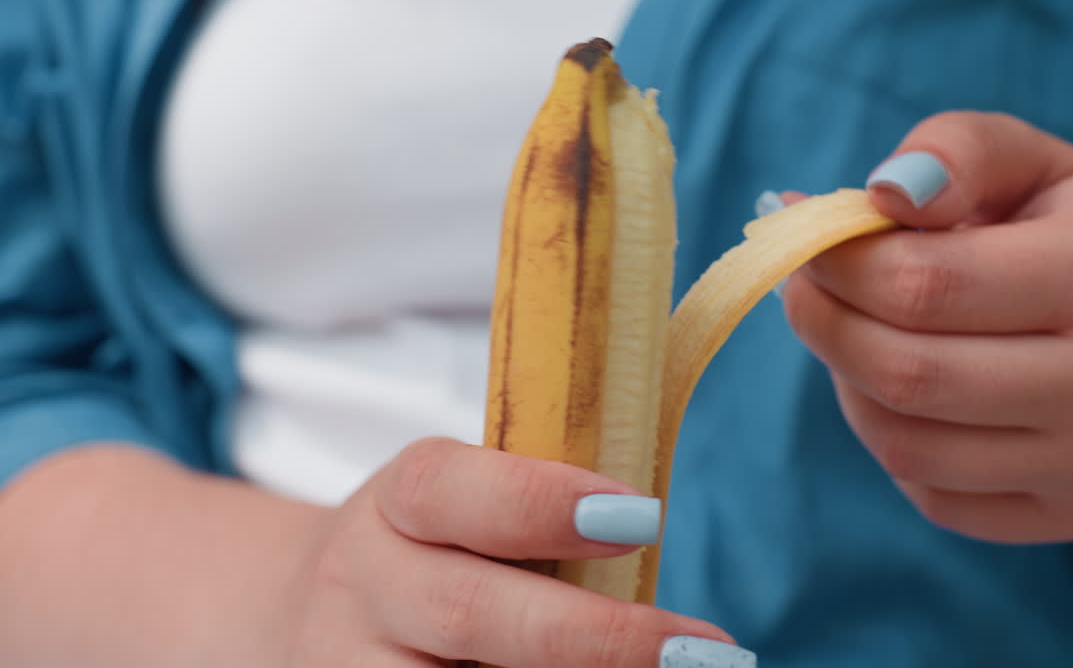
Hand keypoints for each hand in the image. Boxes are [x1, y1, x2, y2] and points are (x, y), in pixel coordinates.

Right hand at [280, 438, 747, 666]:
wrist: (309, 620)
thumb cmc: (436, 557)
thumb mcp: (464, 513)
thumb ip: (541, 516)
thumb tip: (656, 533)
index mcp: (397, 502)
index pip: (448, 487)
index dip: (541, 500)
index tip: (643, 515)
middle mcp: (362, 584)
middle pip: (467, 608)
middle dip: (592, 635)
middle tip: (700, 650)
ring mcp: (345, 665)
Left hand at [783, 111, 1072, 543]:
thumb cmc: (1058, 232)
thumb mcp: (1024, 161)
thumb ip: (956, 151)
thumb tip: (887, 193)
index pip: (921, 284)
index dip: (835, 265)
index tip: (804, 243)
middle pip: (906, 374)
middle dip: (825, 326)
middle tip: (803, 291)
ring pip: (906, 446)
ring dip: (851, 386)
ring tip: (859, 335)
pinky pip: (932, 496)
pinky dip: (893, 443)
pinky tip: (908, 395)